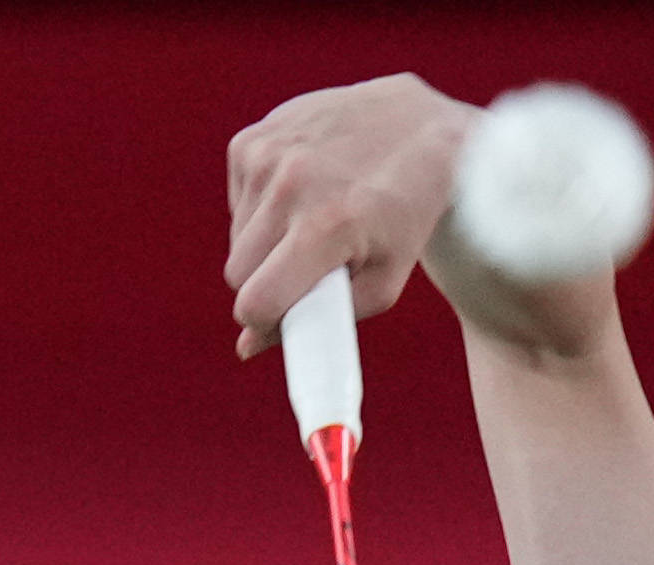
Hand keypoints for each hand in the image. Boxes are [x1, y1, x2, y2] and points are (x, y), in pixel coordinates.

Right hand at [223, 75, 474, 357]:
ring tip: (312, 220)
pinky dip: (262, 207)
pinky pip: (238, 202)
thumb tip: (248, 347)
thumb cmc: (403, 216)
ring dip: (266, 243)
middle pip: (238, 272)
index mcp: (326, 225)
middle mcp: (290, 184)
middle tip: (309, 265)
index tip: (281, 316)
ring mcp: (267, 155)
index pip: (255, 301)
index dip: (264, 320)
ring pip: (236, 238)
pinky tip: (301, 191)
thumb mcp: (383, 282)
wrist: (417, 128)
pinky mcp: (253, 138)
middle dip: (266, 280)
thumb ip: (319, 322)